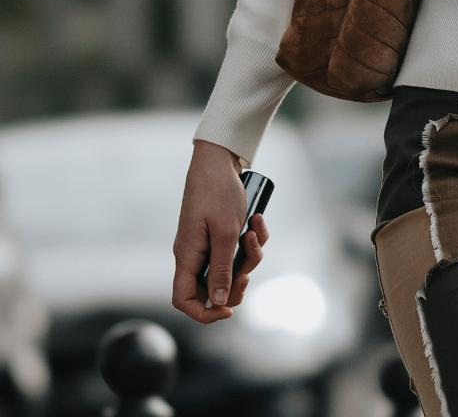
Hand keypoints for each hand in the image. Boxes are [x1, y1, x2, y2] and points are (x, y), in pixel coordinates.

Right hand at [171, 140, 269, 323]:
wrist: (219, 160)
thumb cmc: (218, 192)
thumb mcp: (225, 233)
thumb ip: (222, 268)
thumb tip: (220, 303)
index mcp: (187, 256)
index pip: (184, 300)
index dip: (204, 312)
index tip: (228, 310)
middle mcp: (194, 253)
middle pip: (213, 286)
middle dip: (238, 280)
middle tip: (249, 265)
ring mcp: (207, 243)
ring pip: (231, 266)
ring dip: (250, 253)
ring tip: (255, 229)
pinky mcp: (220, 232)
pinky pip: (238, 248)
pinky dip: (252, 238)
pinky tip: (257, 219)